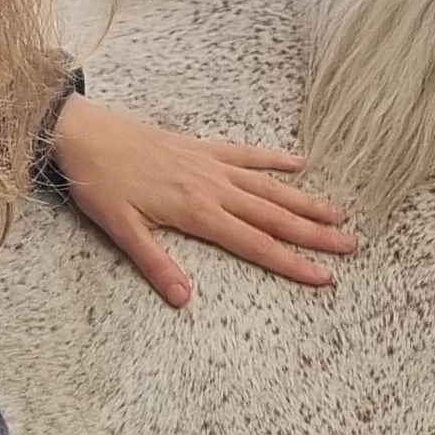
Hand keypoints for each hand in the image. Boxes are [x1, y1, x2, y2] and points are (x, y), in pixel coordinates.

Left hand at [49, 94, 359, 303]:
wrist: (84, 135)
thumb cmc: (99, 184)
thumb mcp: (121, 231)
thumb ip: (156, 265)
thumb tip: (184, 299)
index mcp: (197, 212)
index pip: (255, 244)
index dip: (292, 262)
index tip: (323, 275)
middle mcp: (213, 188)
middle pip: (274, 216)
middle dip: (314, 233)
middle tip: (350, 245)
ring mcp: (211, 166)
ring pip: (269, 187)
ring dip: (305, 201)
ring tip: (338, 212)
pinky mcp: (202, 148)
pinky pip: (247, 154)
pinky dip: (273, 159)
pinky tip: (298, 163)